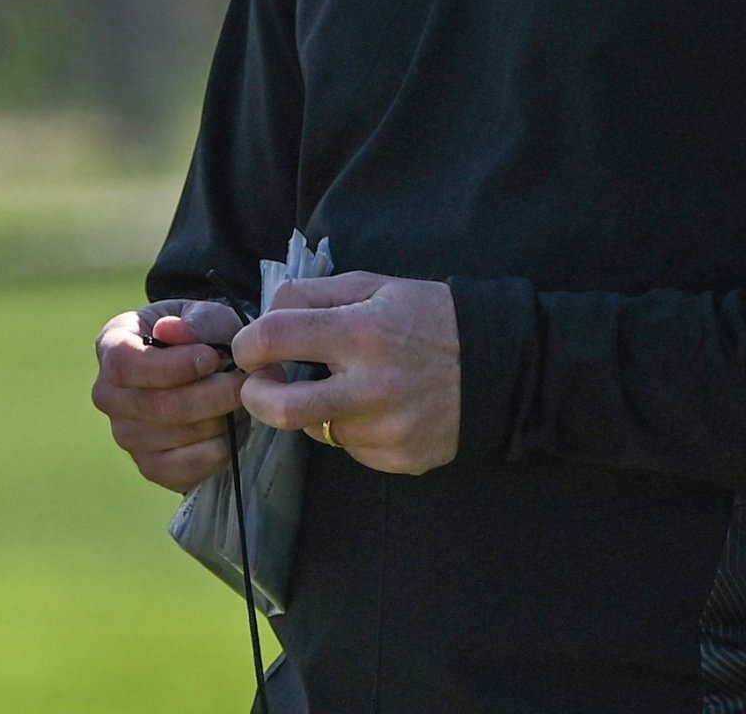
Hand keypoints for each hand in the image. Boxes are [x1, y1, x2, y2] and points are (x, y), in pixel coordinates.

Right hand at [93, 299, 244, 492]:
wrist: (210, 368)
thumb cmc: (202, 335)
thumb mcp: (205, 314)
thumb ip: (194, 321)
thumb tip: (169, 331)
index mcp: (112, 345)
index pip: (123, 364)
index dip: (170, 366)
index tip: (211, 358)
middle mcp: (109, 395)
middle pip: (154, 406)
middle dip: (209, 395)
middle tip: (244, 383)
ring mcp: (125, 435)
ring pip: (174, 437)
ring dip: (218, 420)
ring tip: (239, 401)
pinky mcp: (149, 466)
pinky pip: (183, 470)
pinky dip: (216, 450)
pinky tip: (231, 428)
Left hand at [232, 273, 459, 476]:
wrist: (498, 365)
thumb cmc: (430, 317)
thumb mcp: (376, 286)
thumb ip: (315, 295)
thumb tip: (265, 315)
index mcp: (361, 332)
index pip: (274, 338)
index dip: (247, 344)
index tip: (250, 349)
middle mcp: (371, 387)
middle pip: (281, 409)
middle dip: (256, 398)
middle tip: (262, 386)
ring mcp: (385, 430)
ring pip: (316, 430)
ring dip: (315, 411)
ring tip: (344, 388)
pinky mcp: (398, 458)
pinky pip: (350, 449)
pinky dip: (351, 429)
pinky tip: (378, 409)